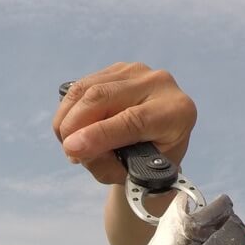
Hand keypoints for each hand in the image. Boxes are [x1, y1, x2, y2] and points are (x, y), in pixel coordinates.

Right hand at [53, 62, 196, 185]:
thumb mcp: (136, 176)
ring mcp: (137, 71)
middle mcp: (160, 84)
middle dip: (75, 125)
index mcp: (177, 112)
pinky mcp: (118, 69)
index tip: (73, 148)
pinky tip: (72, 130)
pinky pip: (81, 86)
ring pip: (87, 89)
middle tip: (69, 151)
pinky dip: (68, 110)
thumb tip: (75, 148)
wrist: (160, 143)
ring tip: (69, 145)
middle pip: (103, 96)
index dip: (99, 134)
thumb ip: (107, 165)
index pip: (133, 120)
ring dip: (68, 119)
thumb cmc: (151, 163)